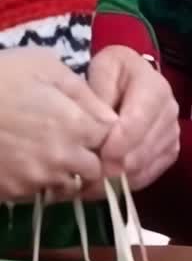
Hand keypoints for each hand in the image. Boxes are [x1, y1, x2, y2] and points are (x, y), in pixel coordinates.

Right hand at [0, 48, 117, 201]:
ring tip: (47, 150)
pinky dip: (38, 182)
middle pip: (94, 170)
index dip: (105, 132)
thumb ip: (84, 93)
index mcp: (76, 126)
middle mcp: (61, 159)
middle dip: (90, 156)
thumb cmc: (1, 75)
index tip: (93, 123)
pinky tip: (26, 160)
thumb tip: (109, 118)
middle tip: (72, 139)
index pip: (112, 141)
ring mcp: (34, 180)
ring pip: (67, 186)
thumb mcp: (47, 66)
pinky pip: (38, 194)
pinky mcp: (11, 193)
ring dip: (66, 173)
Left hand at [86, 46, 179, 194]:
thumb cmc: (111, 73)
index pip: (137, 123)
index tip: (93, 156)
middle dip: (112, 166)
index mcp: (155, 87)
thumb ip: (101, 95)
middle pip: (142, 150)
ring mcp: (172, 133)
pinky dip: (126, 183)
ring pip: (145, 166)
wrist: (128, 80)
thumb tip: (104, 127)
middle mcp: (170, 111)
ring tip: (89, 182)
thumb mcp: (102, 70)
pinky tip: (104, 184)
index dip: (115, 144)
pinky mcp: (169, 151)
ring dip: (116, 179)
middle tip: (85, 175)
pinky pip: (149, 175)